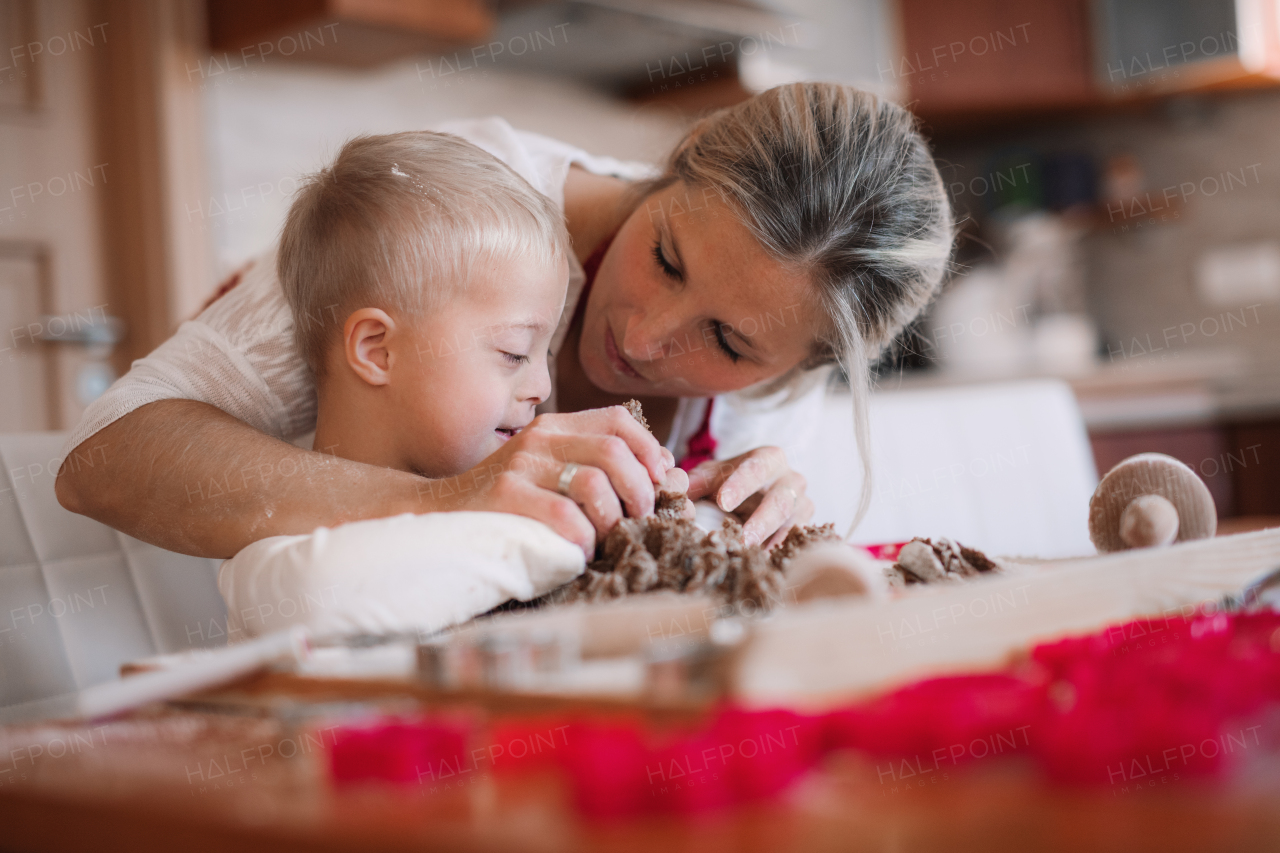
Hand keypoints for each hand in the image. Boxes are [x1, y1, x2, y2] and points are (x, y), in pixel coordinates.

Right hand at [430, 407, 672, 556]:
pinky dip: (583, 539)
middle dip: (639, 491)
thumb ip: (598, 464)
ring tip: (604, 539)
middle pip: (614, 452)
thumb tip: (666, 469)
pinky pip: (564, 516)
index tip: (658, 481)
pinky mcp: (505, 496)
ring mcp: (520, 465)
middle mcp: (539, 438)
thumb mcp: (550, 469)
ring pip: (593, 483)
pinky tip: (580, 551)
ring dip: (611, 519)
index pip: (618, 420)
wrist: (440, 510)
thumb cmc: (507, 498)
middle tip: (638, 519)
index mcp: (555, 426)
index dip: (649, 449)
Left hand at [685, 447, 813, 547]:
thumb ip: (697, 481)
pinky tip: (761, 565)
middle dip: (761, 521)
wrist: (757, 492)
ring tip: (751, 557)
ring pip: (791, 524)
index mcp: (768, 458)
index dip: (739, 485)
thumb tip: (678, 490)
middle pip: (779, 501)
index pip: (755, 469)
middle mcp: (791, 480)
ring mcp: (801, 504)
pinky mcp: (804, 526)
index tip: (723, 501)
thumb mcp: (712, 475)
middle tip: (743, 538)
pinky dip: (778, 554)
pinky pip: (794, 542)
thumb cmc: (731, 481)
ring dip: (771, 543)